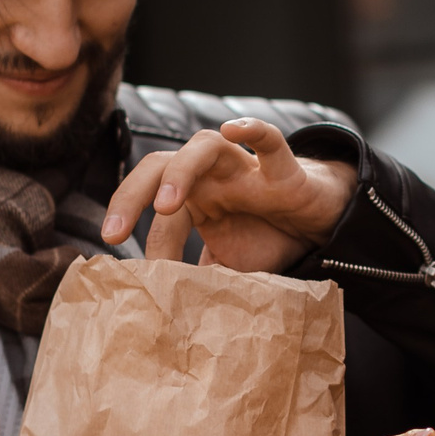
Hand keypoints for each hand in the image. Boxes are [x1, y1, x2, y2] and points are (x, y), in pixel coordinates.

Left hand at [99, 118, 355, 270]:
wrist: (322, 226)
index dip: (148, 246)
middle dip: (129, 196)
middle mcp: (212, 176)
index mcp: (194, 198)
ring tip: (166, 204)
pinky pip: (270, 140)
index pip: (158, 214)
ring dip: (180, 172)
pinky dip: (254, 130)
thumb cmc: (269, 239)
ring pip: (203, 146)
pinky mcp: (284, 169)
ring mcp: (245, 168)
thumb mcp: (229, 269)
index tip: (143, 281)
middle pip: (159, 167)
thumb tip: (172, 306)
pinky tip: (235, 128)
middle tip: (113, 232)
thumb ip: (202, 280)